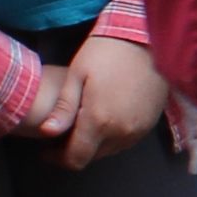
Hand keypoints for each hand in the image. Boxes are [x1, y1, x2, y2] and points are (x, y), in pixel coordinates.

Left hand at [58, 28, 168, 169]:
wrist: (146, 38)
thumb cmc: (106, 52)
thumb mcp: (78, 74)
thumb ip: (64, 107)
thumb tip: (46, 132)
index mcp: (99, 121)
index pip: (76, 158)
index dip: (58, 159)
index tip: (47, 150)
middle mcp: (122, 132)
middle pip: (93, 156)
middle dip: (76, 149)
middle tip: (64, 132)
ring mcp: (139, 129)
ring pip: (110, 150)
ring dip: (95, 143)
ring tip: (84, 123)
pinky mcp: (151, 123)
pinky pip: (126, 140)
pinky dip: (113, 136)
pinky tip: (106, 118)